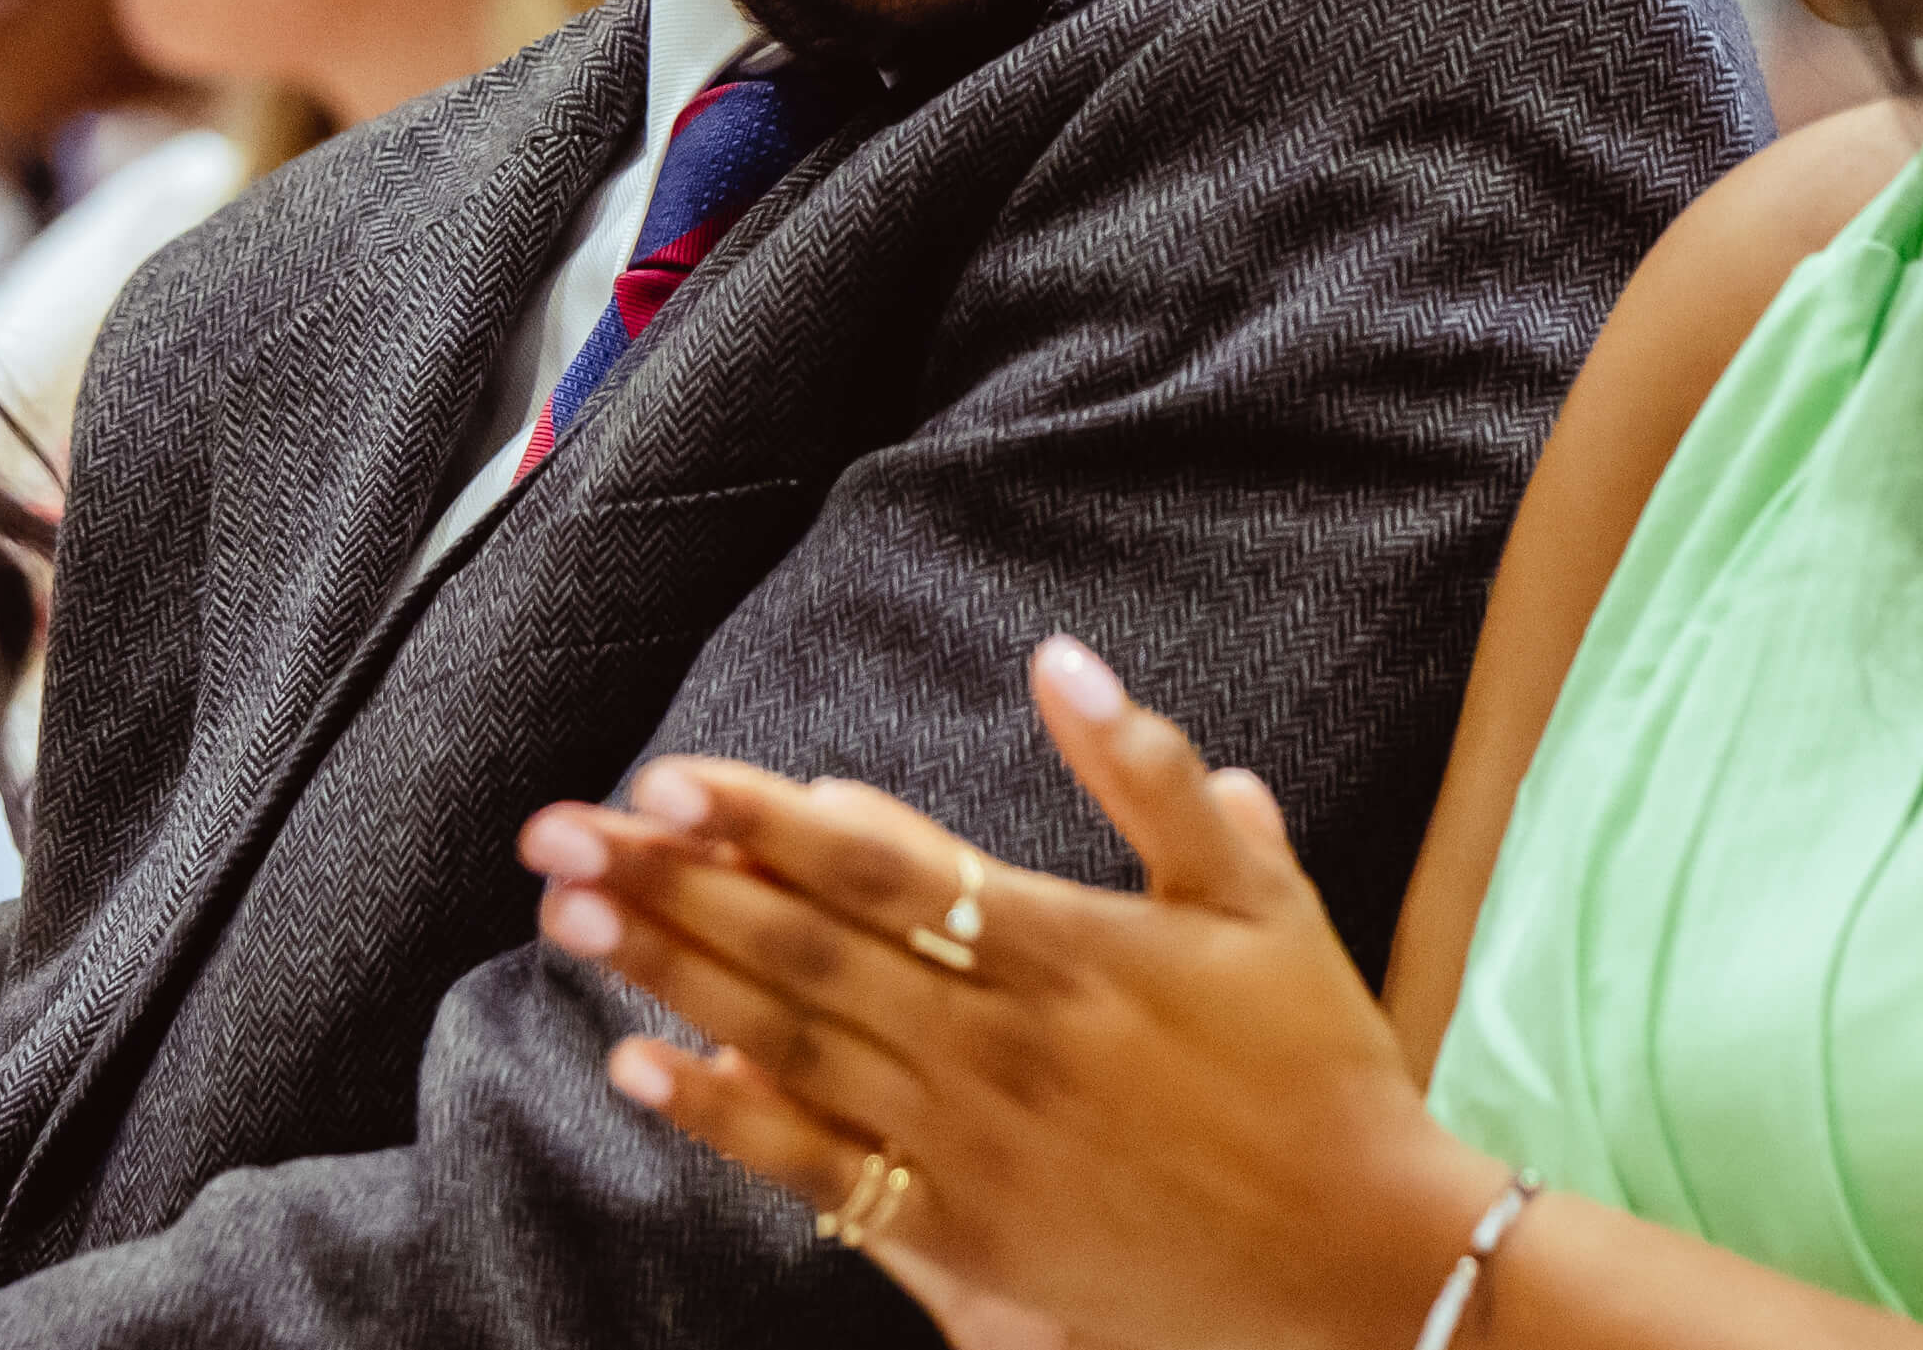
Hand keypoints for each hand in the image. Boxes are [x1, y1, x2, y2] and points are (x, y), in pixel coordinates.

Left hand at [514, 637, 1507, 1349]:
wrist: (1365, 1261)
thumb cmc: (1321, 1069)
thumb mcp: (1263, 898)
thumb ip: (1156, 775)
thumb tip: (1061, 660)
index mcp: (1066, 946)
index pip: (881, 862)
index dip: (764, 816)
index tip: (665, 778)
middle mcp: (999, 1041)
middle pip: (804, 945)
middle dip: (673, 882)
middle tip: (557, 834)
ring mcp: (972, 1143)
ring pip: (791, 1043)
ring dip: (671, 977)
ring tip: (571, 918)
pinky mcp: (965, 1233)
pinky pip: (820, 1170)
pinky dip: (726, 1119)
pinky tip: (638, 1071)